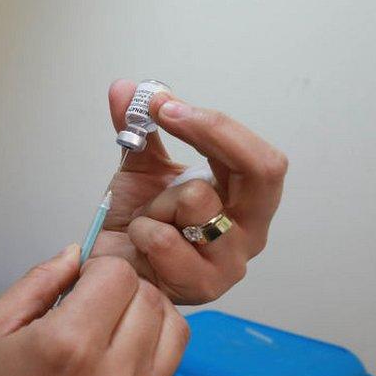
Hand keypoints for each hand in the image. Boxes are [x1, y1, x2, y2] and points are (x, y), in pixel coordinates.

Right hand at [0, 245, 188, 375]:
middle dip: (122, 286)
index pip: (118, 275)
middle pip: (149, 296)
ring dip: (146, 311)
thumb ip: (39, 280)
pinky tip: (122, 345)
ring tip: (112, 319)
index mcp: (67, 344)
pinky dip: (154, 342)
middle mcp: (108, 375)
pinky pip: (171, 362)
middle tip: (92, 298)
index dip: (97, 268)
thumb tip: (76, 253)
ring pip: (172, 325)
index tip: (79, 280)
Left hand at [91, 79, 287, 304]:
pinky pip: (164, 238)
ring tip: (149, 218)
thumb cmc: (139, 225)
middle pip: (262, 171)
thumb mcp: (140, 169)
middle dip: (210, 134)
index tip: (166, 103)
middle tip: (165, 113)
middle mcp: (250, 230)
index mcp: (246, 199)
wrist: (113, 272)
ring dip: (158, 201)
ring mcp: (230, 262)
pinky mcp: (202, 287)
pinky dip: (141, 231)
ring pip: (199, 201)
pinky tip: (140, 245)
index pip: (259, 156)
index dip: (216, 124)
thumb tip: (126, 88)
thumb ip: (139, 128)